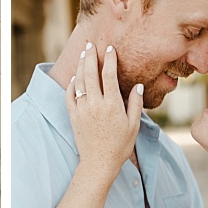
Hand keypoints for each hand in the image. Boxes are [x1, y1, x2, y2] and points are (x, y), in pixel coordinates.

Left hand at [66, 43, 143, 177]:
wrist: (98, 163)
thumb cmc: (120, 146)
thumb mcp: (134, 125)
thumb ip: (135, 103)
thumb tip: (137, 85)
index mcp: (112, 105)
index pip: (109, 75)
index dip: (109, 60)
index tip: (109, 48)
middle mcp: (95, 104)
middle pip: (90, 74)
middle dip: (91, 57)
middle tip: (91, 45)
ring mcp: (82, 110)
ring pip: (79, 82)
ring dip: (80, 65)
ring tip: (83, 54)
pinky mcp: (73, 116)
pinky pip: (69, 96)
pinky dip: (71, 84)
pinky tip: (74, 77)